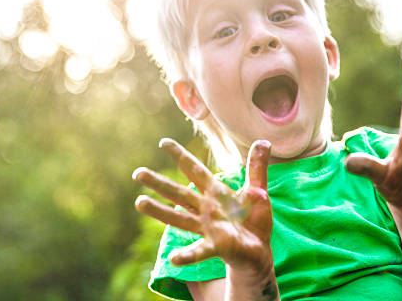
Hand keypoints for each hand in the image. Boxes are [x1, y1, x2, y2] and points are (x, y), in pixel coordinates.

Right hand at [133, 139, 273, 272]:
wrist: (258, 252)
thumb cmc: (253, 221)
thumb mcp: (257, 191)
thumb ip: (257, 168)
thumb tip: (263, 141)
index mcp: (215, 193)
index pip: (195, 170)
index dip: (181, 156)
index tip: (163, 142)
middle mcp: (206, 209)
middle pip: (178, 193)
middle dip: (158, 183)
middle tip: (137, 173)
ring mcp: (207, 228)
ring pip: (179, 218)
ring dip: (159, 211)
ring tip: (139, 202)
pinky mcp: (216, 246)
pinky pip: (200, 250)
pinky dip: (188, 255)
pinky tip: (174, 259)